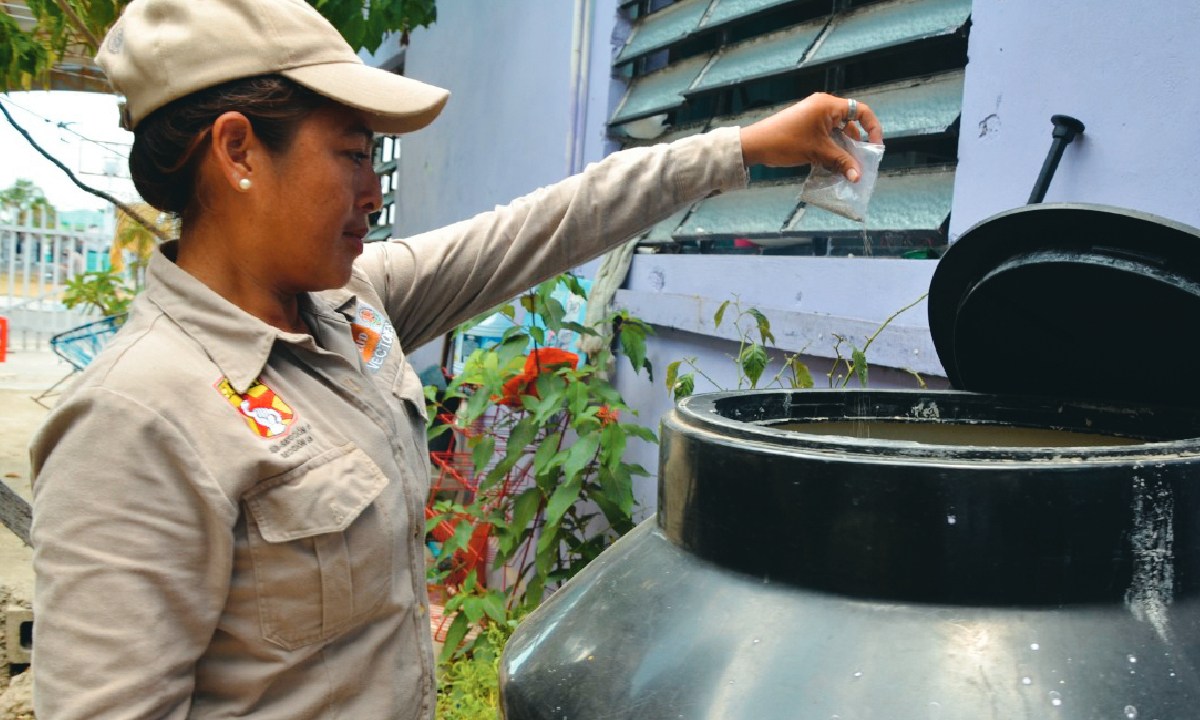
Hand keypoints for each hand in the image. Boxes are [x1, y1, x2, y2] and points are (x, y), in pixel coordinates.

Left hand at [739, 92, 882, 181]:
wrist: (756, 145)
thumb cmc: (786, 142)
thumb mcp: (818, 153)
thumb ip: (841, 162)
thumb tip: (858, 176)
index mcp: (828, 105)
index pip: (860, 111)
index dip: (872, 128)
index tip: (875, 146)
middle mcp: (823, 108)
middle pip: (850, 124)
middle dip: (856, 144)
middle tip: (862, 162)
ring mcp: (814, 117)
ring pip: (837, 133)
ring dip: (843, 150)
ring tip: (848, 168)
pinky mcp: (806, 128)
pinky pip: (826, 137)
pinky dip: (831, 150)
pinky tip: (834, 167)